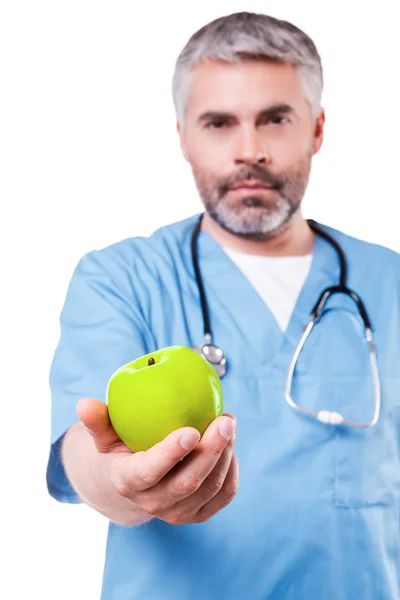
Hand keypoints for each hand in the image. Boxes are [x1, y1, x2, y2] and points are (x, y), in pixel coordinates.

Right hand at [77, 398, 238, 524]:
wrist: (132, 485)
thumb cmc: (120, 449)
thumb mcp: (105, 436)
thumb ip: (98, 421)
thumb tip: (85, 404)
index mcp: (128, 482)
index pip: (150, 471)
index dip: (170, 454)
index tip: (190, 430)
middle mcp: (153, 503)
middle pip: (188, 482)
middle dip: (211, 450)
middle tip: (225, 420)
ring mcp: (177, 513)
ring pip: (210, 488)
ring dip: (225, 454)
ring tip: (228, 424)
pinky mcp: (197, 514)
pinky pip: (223, 496)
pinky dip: (231, 471)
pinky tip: (230, 446)